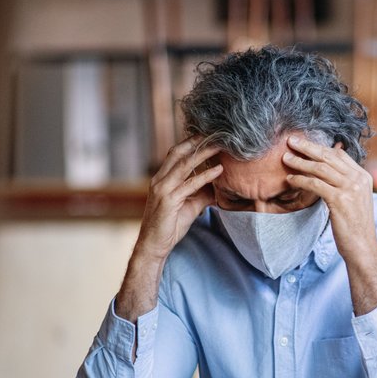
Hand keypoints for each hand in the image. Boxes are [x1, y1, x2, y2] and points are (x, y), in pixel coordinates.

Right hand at [135, 136, 221, 262]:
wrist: (155, 245)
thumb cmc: (170, 225)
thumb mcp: (190, 205)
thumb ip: (202, 193)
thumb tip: (219, 185)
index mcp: (162, 178)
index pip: (176, 153)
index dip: (191, 142)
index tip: (210, 134)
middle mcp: (159, 180)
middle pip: (178, 153)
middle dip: (197, 141)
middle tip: (216, 132)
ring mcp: (162, 189)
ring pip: (184, 165)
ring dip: (204, 153)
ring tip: (221, 146)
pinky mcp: (168, 200)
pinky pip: (189, 184)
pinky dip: (205, 176)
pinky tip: (219, 170)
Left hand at [282, 135, 376, 260]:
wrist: (362, 246)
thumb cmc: (355, 226)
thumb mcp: (354, 199)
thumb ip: (345, 183)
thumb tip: (328, 172)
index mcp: (363, 176)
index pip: (340, 155)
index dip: (321, 147)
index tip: (305, 144)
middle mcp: (358, 179)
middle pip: (329, 156)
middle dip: (308, 147)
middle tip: (291, 141)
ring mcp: (350, 189)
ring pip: (321, 168)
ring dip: (301, 162)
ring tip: (286, 158)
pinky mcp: (340, 200)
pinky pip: (315, 184)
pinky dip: (300, 180)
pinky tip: (290, 179)